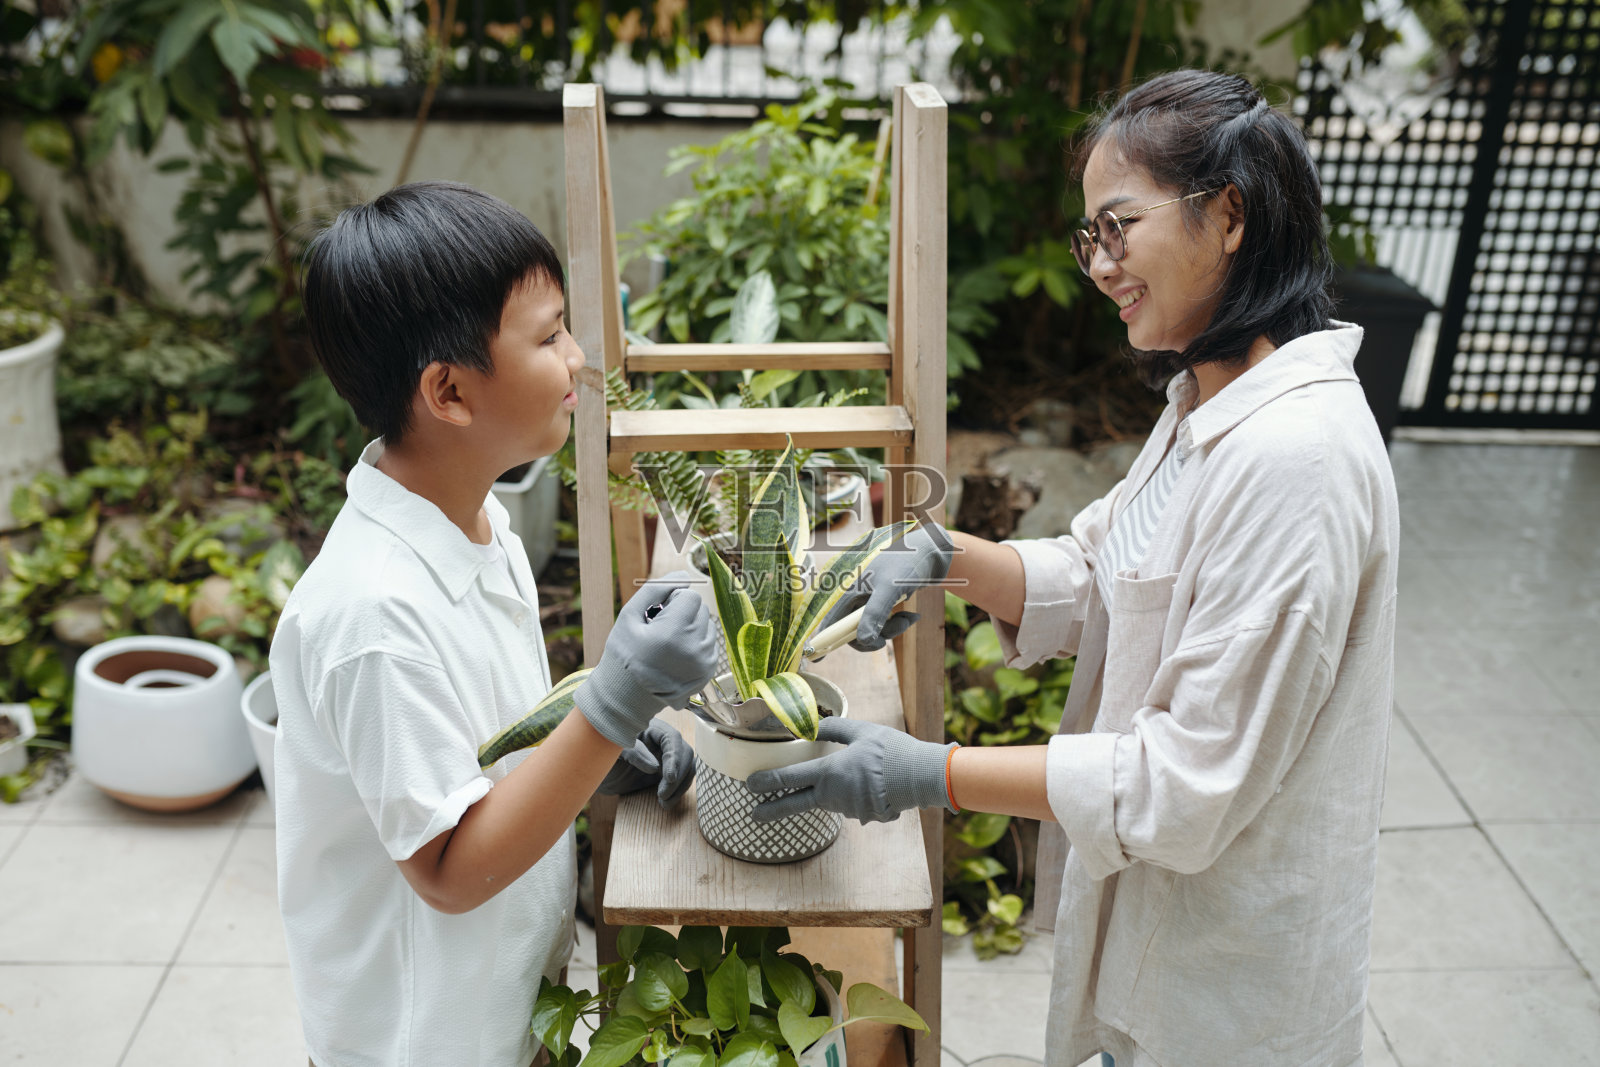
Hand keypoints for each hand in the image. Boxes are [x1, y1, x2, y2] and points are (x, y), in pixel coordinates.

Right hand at [575, 571, 719, 748]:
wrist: (629, 696)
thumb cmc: (625, 654)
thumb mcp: (629, 616)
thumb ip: (656, 590)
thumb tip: (683, 575)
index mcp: (672, 634)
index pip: (690, 596)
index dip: (673, 601)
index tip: (659, 615)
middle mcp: (693, 648)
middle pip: (700, 608)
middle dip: (682, 613)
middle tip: (661, 630)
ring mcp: (704, 661)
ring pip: (706, 624)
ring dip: (690, 627)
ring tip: (669, 644)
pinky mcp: (709, 670)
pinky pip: (709, 642)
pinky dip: (695, 643)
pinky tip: (677, 655)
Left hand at [595, 720, 693, 807]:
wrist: (594, 774)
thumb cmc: (600, 757)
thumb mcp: (612, 753)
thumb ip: (633, 753)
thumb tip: (655, 767)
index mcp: (649, 728)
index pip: (672, 738)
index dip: (674, 758)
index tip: (668, 778)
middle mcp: (661, 740)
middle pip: (684, 753)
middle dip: (678, 776)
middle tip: (663, 795)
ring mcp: (666, 755)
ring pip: (687, 767)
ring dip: (680, 786)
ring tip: (663, 802)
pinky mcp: (667, 771)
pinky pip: (682, 778)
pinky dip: (678, 792)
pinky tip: (665, 802)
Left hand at [746, 717, 953, 823]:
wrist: (921, 778)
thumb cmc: (891, 752)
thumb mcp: (862, 732)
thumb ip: (834, 729)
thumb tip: (812, 724)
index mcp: (829, 772)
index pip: (789, 778)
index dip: (767, 781)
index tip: (750, 784)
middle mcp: (833, 794)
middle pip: (795, 804)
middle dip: (771, 809)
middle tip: (753, 813)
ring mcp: (847, 808)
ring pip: (825, 800)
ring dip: (823, 794)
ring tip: (845, 777)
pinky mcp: (862, 815)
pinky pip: (848, 804)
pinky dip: (849, 795)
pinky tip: (866, 784)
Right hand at [818, 521, 954, 651]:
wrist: (933, 552)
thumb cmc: (908, 563)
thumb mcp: (890, 589)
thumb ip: (874, 614)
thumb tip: (863, 641)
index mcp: (850, 590)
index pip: (832, 620)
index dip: (824, 640)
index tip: (816, 659)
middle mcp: (857, 596)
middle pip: (853, 630)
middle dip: (872, 637)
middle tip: (886, 641)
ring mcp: (871, 599)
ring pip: (873, 628)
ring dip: (892, 630)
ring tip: (910, 619)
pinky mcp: (885, 602)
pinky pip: (886, 622)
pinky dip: (899, 623)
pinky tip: (914, 615)